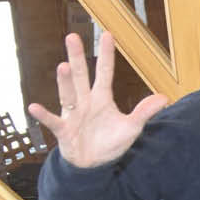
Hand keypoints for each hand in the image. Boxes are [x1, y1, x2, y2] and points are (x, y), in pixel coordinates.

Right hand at [26, 32, 167, 168]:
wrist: (94, 164)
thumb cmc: (110, 142)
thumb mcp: (132, 128)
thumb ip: (144, 112)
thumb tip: (165, 98)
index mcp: (102, 98)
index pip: (104, 72)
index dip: (106, 55)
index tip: (107, 35)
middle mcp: (85, 102)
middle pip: (81, 76)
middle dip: (78, 57)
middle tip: (73, 37)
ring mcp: (73, 114)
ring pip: (67, 94)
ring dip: (65, 82)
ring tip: (64, 66)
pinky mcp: (63, 130)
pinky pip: (52, 121)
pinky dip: (44, 115)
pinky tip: (34, 107)